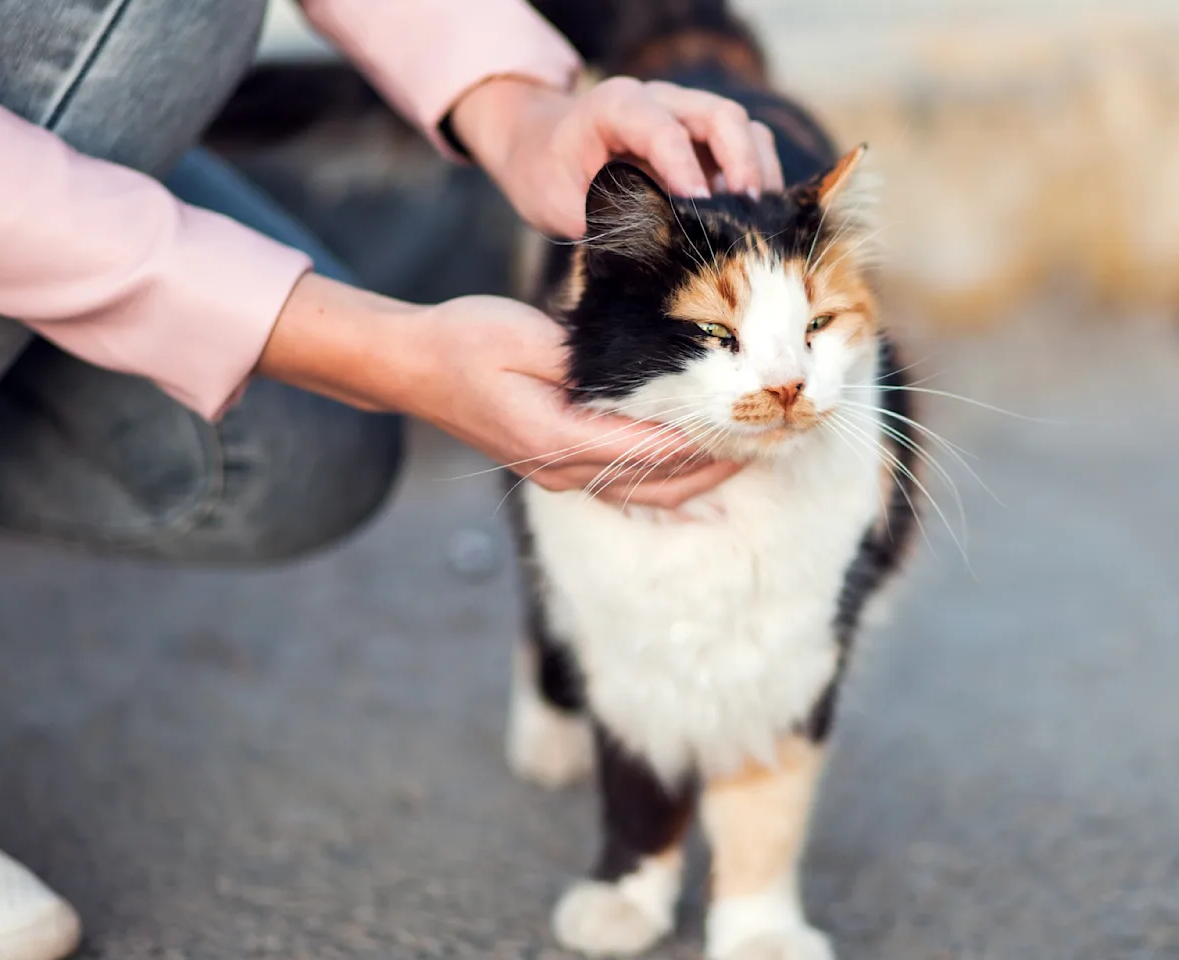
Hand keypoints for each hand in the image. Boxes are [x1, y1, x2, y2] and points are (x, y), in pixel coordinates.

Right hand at [258, 274, 742, 507]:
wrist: (411, 365)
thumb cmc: (464, 340)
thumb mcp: (530, 336)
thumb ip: (590, 361)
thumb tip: (653, 368)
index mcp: (556, 437)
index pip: (651, 450)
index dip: (705, 444)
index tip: (752, 427)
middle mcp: (561, 469)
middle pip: (657, 484)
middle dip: (714, 468)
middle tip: (767, 445)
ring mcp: (556, 475)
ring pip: (643, 495)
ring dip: (695, 481)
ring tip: (745, 461)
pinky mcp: (554, 466)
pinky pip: (622, 488)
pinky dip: (665, 486)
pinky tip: (698, 483)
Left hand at [449, 75, 784, 238]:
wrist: (541, 147)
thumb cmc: (545, 173)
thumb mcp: (557, 202)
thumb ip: (603, 221)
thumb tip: (655, 253)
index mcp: (617, 105)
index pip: (664, 131)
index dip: (685, 170)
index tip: (699, 209)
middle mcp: (661, 100)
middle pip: (722, 116)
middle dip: (742, 164)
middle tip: (748, 214)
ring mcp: (688, 116)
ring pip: (744, 129)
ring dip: (757, 174)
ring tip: (756, 223)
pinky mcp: (704, 141)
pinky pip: (746, 148)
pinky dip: (755, 180)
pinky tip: (749, 220)